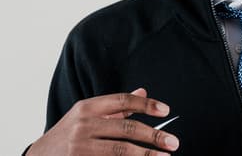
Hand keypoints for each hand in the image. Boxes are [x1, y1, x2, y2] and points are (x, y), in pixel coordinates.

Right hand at [26, 88, 179, 155]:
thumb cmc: (68, 135)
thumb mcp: (87, 115)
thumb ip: (116, 106)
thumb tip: (143, 92)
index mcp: (87, 108)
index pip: (122, 100)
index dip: (146, 105)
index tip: (165, 111)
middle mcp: (83, 126)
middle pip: (126, 129)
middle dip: (153, 136)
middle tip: (173, 142)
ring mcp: (80, 148)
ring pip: (121, 151)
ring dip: (146, 155)